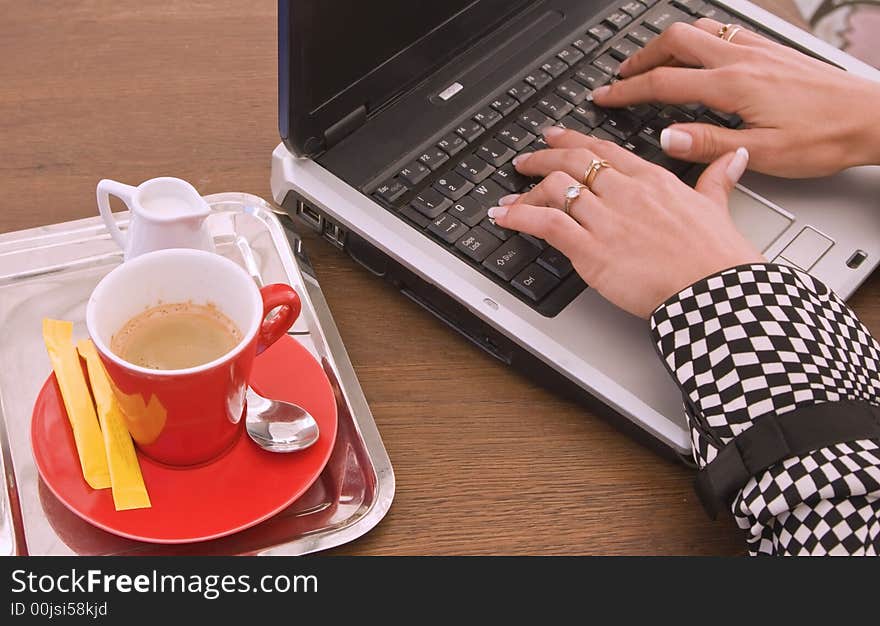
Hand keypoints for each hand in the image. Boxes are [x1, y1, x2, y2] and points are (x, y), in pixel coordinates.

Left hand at [487, 127, 763, 317]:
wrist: (715, 291)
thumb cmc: (717, 257)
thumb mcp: (718, 207)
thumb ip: (717, 179)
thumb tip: (732, 157)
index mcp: (653, 180)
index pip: (605, 150)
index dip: (574, 141)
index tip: (557, 137)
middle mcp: (625, 193)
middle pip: (573, 162)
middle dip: (542, 157)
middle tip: (525, 159)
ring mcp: (607, 220)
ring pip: (556, 188)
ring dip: (526, 191)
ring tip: (509, 197)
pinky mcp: (592, 250)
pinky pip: (547, 223)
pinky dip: (520, 217)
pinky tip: (504, 217)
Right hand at [591, 19, 879, 176]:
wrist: (872, 118)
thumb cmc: (825, 138)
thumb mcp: (763, 153)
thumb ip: (709, 144)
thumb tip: (665, 137)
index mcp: (733, 86)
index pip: (664, 83)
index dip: (627, 91)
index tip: (605, 97)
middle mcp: (742, 59)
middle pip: (676, 42)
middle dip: (641, 57)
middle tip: (621, 75)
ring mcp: (758, 50)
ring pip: (699, 30)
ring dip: (668, 43)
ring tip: (651, 60)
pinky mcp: (772, 50)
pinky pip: (725, 31)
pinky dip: (699, 37)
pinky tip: (700, 51)